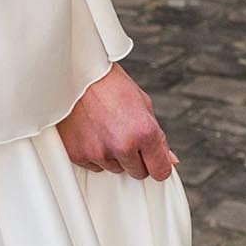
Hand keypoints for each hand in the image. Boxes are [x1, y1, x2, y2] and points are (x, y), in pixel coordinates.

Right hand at [58, 65, 176, 179]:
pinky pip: (93, 166)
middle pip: (138, 172)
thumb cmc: (110, 84)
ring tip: (105, 128)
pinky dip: (94, 154)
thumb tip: (171, 161)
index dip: (157, 164)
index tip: (152, 159)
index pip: (160, 171)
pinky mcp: (77, 155)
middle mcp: (123, 146)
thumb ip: (158, 137)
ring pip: (114, 169)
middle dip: (135, 159)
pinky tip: (91, 131)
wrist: (74, 73)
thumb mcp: (143, 104)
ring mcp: (98, 153)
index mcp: (145, 132)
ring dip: (113, 155)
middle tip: (124, 135)